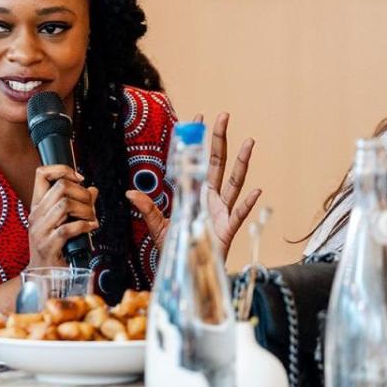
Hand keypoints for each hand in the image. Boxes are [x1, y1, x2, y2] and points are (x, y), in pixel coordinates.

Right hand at [27, 164, 98, 267]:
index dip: (62, 170)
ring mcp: (40, 230)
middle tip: (90, 206)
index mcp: (37, 206)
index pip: (41, 174)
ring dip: (85, 210)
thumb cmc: (55, 247)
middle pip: (60, 187)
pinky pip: (68, 228)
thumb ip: (78, 204)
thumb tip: (93, 189)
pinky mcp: (48, 245)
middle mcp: (36, 215)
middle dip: (82, 194)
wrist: (43, 275)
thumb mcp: (63, 221)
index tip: (79, 179)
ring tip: (91, 219)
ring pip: (65, 205)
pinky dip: (84, 226)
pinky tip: (91, 229)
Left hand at [127, 112, 261, 256]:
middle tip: (224, 116)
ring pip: (233, 182)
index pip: (197, 161)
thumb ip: (148, 208)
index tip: (199, 117)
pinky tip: (257, 191)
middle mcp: (209, 197)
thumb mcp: (157, 227)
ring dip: (242, 163)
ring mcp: (220, 211)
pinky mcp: (226, 229)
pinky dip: (247, 204)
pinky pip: (238, 214)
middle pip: (217, 163)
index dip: (198, 140)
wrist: (187, 271)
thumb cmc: (177, 248)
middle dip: (220, 139)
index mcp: (194, 193)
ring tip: (249, 143)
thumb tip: (130, 193)